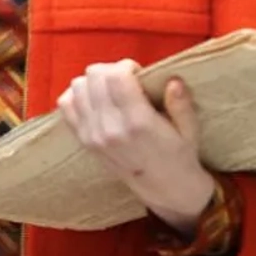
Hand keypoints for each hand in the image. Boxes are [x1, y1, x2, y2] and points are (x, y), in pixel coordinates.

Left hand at [57, 61, 214, 235]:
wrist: (164, 188)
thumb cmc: (179, 155)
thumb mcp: (190, 131)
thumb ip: (181, 104)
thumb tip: (173, 80)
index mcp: (139, 123)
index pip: (116, 76)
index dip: (126, 66)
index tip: (137, 73)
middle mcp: (111, 128)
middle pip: (94, 76)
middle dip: (110, 70)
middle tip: (125, 80)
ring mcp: (93, 135)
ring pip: (77, 86)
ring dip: (93, 81)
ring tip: (111, 90)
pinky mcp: (83, 140)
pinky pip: (66, 105)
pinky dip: (77, 95)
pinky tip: (95, 99)